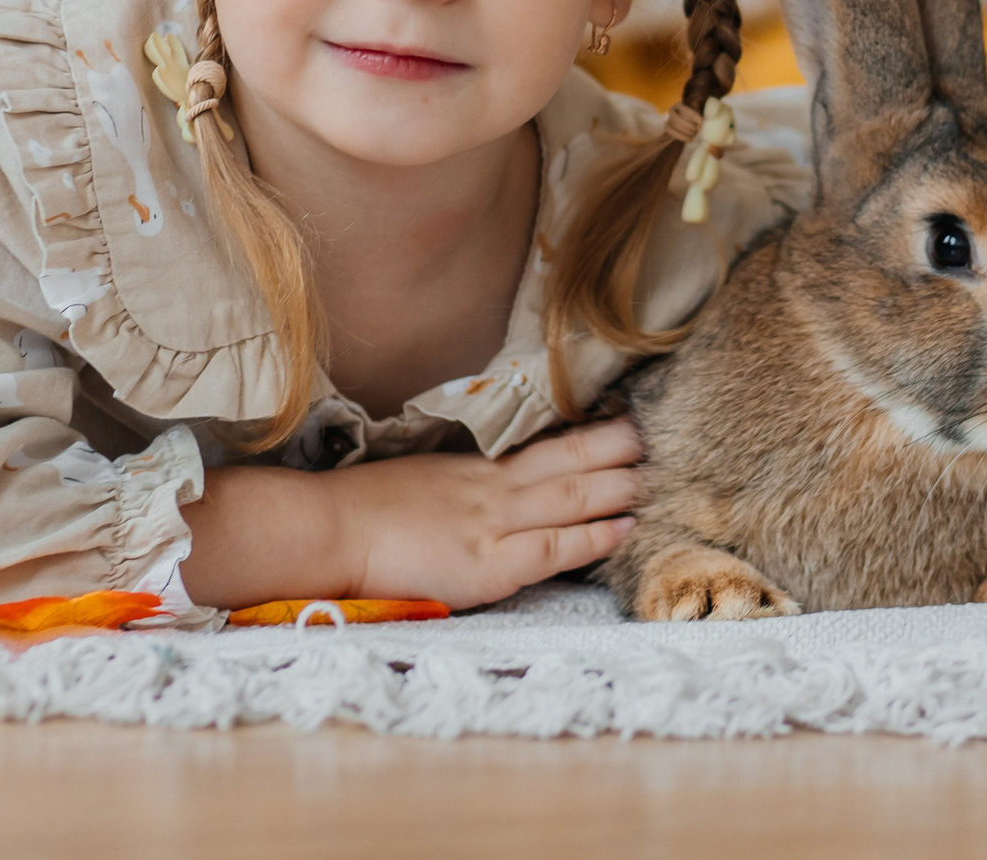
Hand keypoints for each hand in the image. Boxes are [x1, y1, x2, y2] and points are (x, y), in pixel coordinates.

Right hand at [329, 418, 642, 608]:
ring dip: (618, 485)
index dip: (586, 433)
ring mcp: (493, 524)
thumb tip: (491, 484)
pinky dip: (594, 536)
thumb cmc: (364, 510)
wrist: (329, 531)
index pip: (542, 445)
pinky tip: (625, 528)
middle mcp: (491, 488)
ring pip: (571, 496)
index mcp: (473, 468)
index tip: (622, 420)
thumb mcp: (422, 482)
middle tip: (656, 434)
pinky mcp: (489, 566)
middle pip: (566, 460)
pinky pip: (554, 548)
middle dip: (615, 448)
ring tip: (656, 475)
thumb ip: (462, 483)